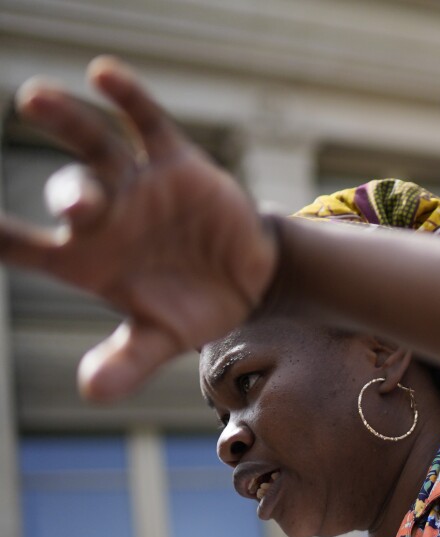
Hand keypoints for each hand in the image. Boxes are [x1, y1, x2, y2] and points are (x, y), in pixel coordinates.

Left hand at [0, 56, 276, 401]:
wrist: (248, 279)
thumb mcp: (160, 338)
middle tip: (78, 209)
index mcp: (82, 259)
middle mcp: (101, 214)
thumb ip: (127, 360)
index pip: (20, 245)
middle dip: (70, 195)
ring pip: (94, 148)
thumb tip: (94, 392)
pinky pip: (145, 123)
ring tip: (34, 100)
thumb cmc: (188, 307)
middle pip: (70, 192)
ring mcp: (135, 183)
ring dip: (67, 122)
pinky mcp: (175, 161)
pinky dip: (127, 97)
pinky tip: (102, 73)